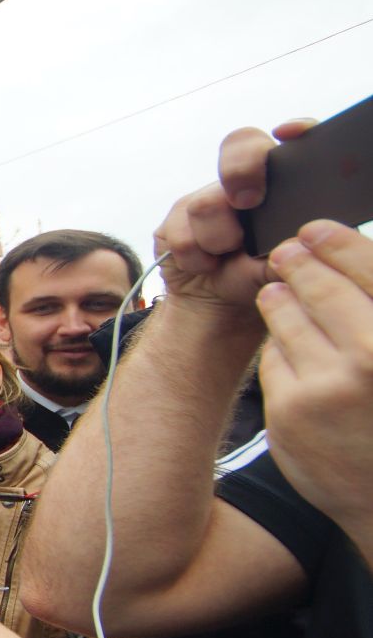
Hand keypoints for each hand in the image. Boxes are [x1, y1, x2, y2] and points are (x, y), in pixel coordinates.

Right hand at [154, 119, 316, 317]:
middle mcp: (243, 182)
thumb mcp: (282, 265)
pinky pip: (180, 232)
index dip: (293, 130)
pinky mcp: (175, 219)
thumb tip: (293, 236)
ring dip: (218, 239)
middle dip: (241, 169)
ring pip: (207, 204)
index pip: (290, 142)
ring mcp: (207, 197)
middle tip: (247, 202)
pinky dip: (195, 256)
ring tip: (225, 257)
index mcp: (278, 184)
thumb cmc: (257, 277)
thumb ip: (289, 248)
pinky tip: (205, 265)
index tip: (288, 135)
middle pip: (240, 144)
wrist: (215, 305)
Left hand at [257, 220, 372, 540]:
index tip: (316, 229)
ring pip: (286, 314)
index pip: (367, 267)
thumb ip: (370, 306)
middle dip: (298, 262)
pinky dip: (279, 345)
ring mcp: (329, 383)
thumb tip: (350, 252)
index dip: (337, 242)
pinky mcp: (290, 407)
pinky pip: (273, 355)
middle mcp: (371, 355)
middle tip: (288, 251)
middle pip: (318, 285)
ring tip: (279, 290)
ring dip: (279, 297)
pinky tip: (288, 343)